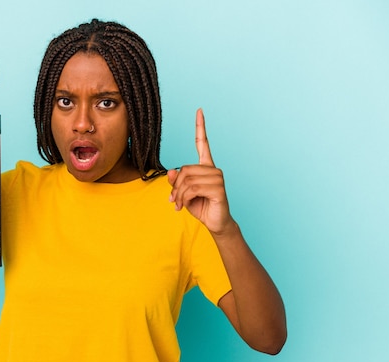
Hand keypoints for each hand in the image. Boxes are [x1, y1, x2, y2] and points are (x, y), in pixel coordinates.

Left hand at [167, 108, 233, 234]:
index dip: (200, 127)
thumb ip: (176, 181)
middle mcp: (213, 169)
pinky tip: (185, 206)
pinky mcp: (218, 188)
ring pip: (187, 180)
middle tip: (173, 201)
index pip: (203, 143)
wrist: (215, 223)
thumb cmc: (200, 206)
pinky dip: (184, 198)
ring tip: (178, 205)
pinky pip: (193, 188)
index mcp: (206, 167)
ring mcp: (217, 178)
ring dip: (178, 195)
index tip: (199, 111)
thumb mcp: (183, 193)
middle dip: (175, 187)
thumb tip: (171, 171)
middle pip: (184, 169)